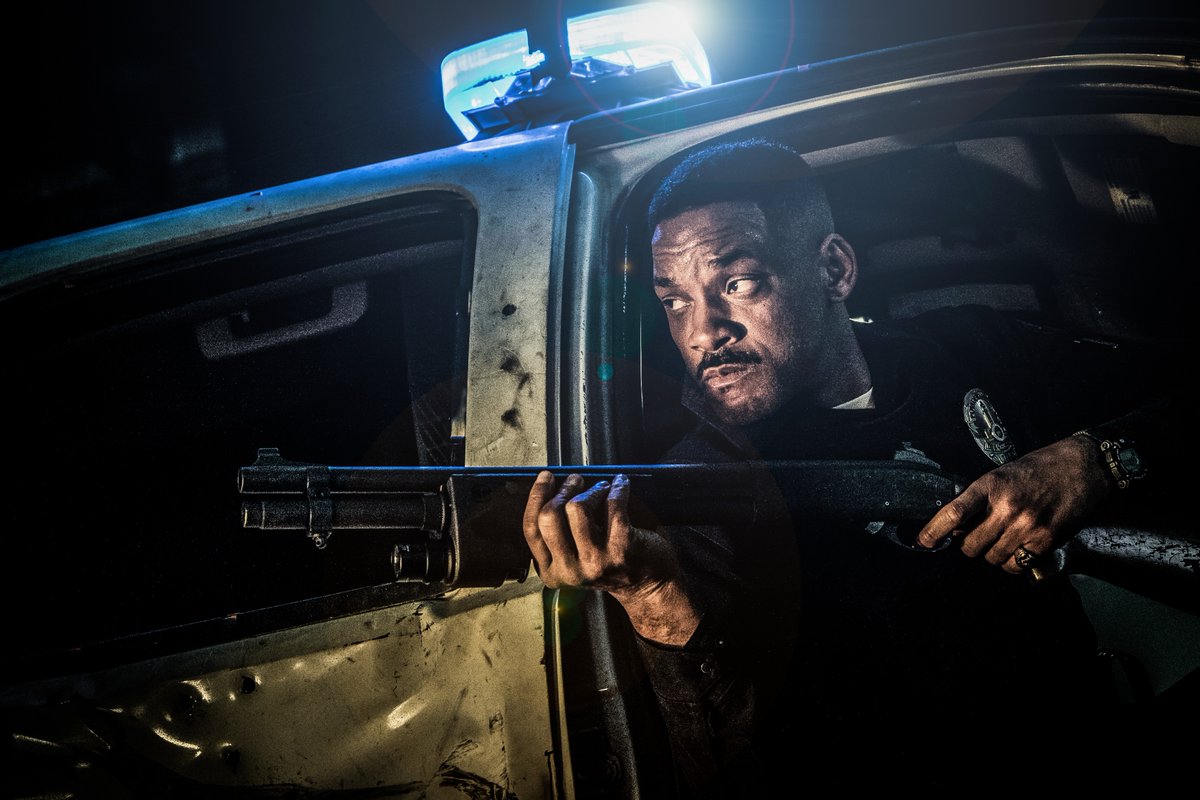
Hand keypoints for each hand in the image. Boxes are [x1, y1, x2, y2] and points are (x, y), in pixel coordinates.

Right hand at [522, 471, 699, 643]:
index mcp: (551, 572)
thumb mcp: (573, 556)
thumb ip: (558, 532)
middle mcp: (569, 571)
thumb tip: (551, 485)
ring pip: (577, 507)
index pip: (531, 529)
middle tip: (576, 479)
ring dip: (592, 489)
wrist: (648, 586)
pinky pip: (612, 504)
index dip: (536, 497)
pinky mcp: (620, 549)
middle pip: (549, 516)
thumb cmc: (610, 563)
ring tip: (603, 488)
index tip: (546, 477)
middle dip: (563, 489)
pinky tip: (621, 484)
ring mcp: (595, 561)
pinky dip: (618, 488)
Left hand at [916, 434, 1112, 572]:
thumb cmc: (1040, 469)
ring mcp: (1026, 525)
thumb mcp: (1003, 474)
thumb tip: (958, 527)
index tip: (922, 542)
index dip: (933, 531)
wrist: (1083, 466)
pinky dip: (1012, 563)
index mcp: (990, 485)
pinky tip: (1018, 549)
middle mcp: (1006, 507)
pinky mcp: (1045, 540)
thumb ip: (981, 499)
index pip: (954, 513)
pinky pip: (1016, 565)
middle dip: (969, 546)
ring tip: (1003, 539)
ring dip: (992, 554)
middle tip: (978, 537)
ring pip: (992, 558)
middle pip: (970, 546)